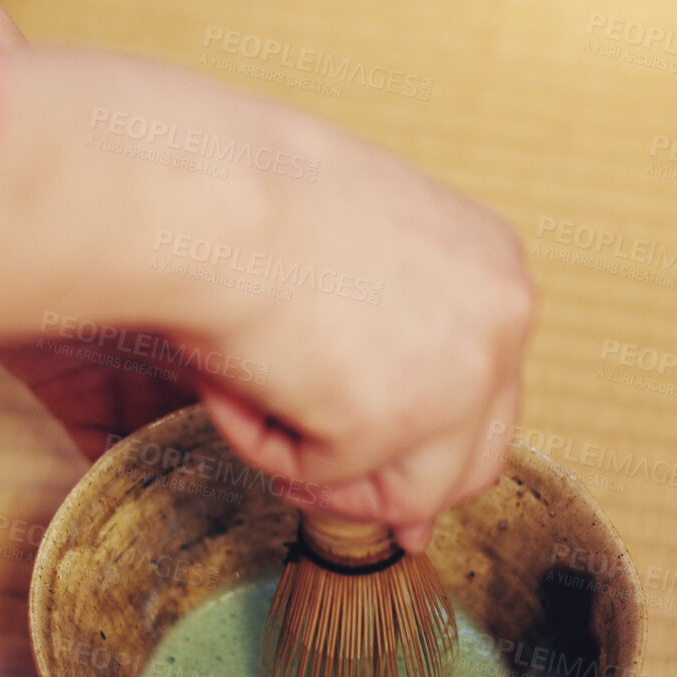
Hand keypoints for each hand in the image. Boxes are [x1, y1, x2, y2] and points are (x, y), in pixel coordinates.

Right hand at [0, 49, 533, 551]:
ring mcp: (463, 365)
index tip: (350, 453)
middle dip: (367, 469)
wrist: (176, 184)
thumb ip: (364, 349)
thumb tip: (365, 471)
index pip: (487, 399)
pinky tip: (239, 359)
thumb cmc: (213, 192)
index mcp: (484, 260)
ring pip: (396, 492)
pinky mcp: (403, 412)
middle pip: (468, 464)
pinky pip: (329, 490)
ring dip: (306, 447)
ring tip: (250, 358)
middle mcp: (500, 309)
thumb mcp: (318, 260)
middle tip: (278, 411)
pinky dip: (266, 446)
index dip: (409, 443)